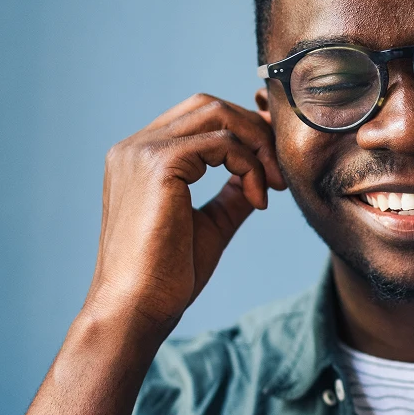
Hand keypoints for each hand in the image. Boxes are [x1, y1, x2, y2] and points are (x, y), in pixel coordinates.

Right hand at [81, 93, 286, 339]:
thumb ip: (230, 194)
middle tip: (278, 174)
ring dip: (257, 145)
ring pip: (218, 114)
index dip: (243, 132)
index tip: (272, 167)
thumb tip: (259, 176)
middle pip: (209, 106)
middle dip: (254, 132)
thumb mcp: (209, 225)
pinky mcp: (160, 164)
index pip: (198, 118)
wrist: (136, 309)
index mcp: (139, 158)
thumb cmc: (166, 278)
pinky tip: (257, 201)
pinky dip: (249, 166)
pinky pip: (222, 143)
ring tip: (272, 187)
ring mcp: (143, 151)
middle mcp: (135, 147)